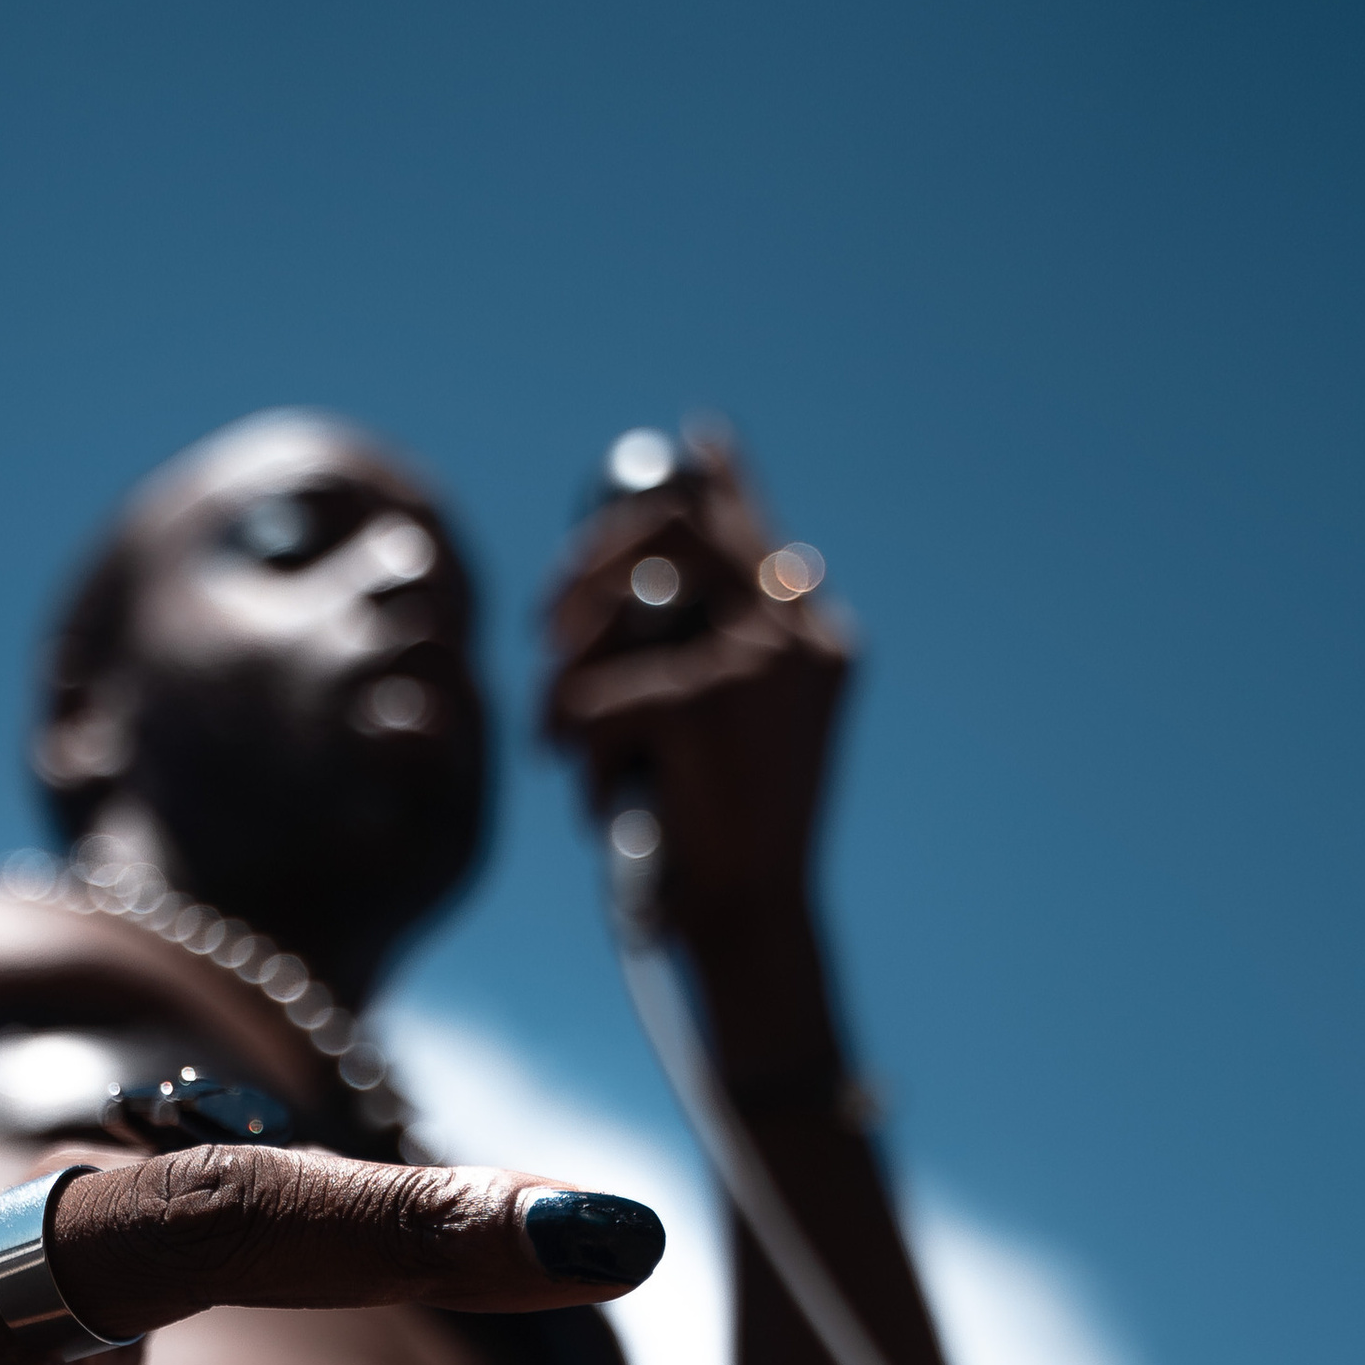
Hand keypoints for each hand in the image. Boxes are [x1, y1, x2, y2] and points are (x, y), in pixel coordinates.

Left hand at [539, 435, 851, 908]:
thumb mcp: (722, 739)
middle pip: (679, 525)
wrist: (750, 928)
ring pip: (634, 590)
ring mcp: (763, 660)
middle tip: (548, 625)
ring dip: (573, 653)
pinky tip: (589, 801)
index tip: (694, 435)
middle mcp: (803, 633)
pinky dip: (573, 745)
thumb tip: (646, 594)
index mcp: (816, 642)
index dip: (723, 477)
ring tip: (553, 725)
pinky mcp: (708, 699)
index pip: (758, 527)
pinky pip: (594, 690)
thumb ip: (707, 659)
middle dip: (594, 561)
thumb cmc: (721, 849)